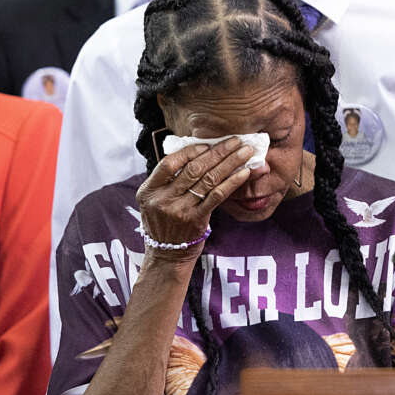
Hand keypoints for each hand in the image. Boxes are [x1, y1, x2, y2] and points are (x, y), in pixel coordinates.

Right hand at [136, 137, 254, 258]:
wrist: (167, 254)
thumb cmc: (164, 221)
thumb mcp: (155, 200)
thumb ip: (168, 180)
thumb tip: (196, 152)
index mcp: (148, 190)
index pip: (169, 164)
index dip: (189, 152)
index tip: (207, 145)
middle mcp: (162, 199)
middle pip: (194, 169)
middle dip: (218, 152)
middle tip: (236, 140)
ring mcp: (179, 210)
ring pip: (208, 180)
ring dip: (230, 163)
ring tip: (245, 152)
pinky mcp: (196, 220)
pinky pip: (217, 196)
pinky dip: (232, 182)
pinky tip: (244, 172)